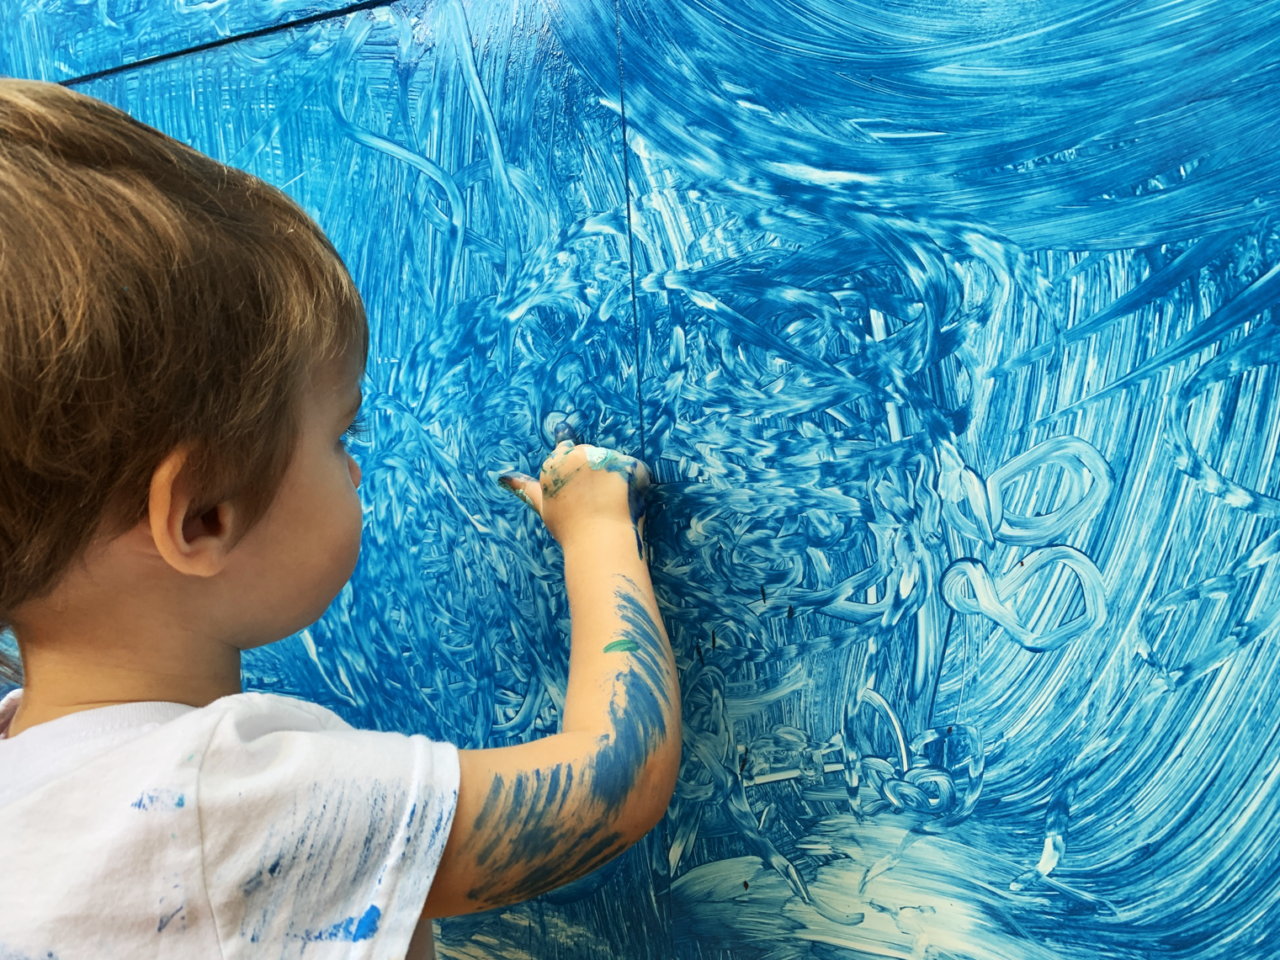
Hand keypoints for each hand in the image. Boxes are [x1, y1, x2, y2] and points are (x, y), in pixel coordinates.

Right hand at [500, 423, 649, 553]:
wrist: (599, 542)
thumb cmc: (569, 528)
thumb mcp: (542, 505)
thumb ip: (525, 487)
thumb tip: (503, 477)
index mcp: (555, 462)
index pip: (567, 452)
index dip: (576, 474)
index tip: (580, 491)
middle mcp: (579, 453)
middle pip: (590, 454)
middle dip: (595, 473)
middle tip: (596, 502)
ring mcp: (606, 458)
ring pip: (614, 462)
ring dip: (615, 478)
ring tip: (611, 504)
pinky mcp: (630, 465)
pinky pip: (636, 471)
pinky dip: (635, 485)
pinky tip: (627, 502)